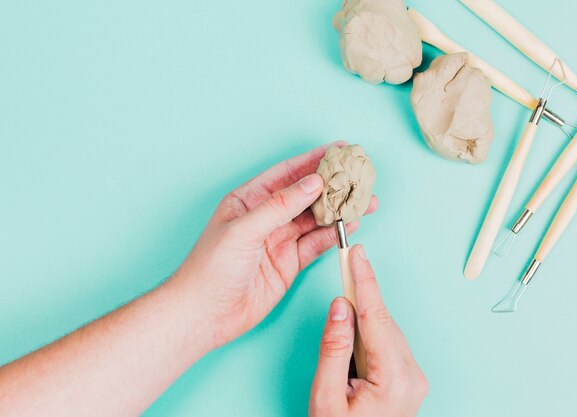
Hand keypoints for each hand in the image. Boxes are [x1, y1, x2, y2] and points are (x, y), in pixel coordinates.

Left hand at [170, 143, 377, 348]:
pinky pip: (316, 244)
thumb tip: (312, 183)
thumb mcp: (244, 230)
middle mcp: (265, 217)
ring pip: (315, 219)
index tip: (339, 150)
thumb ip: (279, 206)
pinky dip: (334, 235)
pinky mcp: (289, 263)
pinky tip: (351, 226)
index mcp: (249, 200)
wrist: (204, 314)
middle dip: (333, 186)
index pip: (286, 174)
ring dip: (340, 211)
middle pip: (306, 195)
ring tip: (366, 201)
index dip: (313, 161)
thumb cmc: (211, 268)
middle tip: (360, 176)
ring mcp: (279, 240)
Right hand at [309, 245, 427, 416]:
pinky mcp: (408, 379)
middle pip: (383, 321)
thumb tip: (341, 306)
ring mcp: (414, 378)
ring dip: (364, 316)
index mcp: (395, 380)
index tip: (359, 255)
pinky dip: (370, 332)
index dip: (366, 282)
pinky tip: (354, 332)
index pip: (377, 318)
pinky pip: (388, 343)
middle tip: (347, 264)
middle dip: (363, 296)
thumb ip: (334, 349)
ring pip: (386, 330)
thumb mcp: (326, 396)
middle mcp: (412, 376)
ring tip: (343, 305)